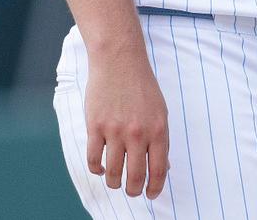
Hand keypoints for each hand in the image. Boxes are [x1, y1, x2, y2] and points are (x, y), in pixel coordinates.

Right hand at [84, 50, 169, 198]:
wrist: (119, 61)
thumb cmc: (142, 86)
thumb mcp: (160, 111)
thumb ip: (161, 139)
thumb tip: (163, 167)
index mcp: (158, 130)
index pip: (159, 170)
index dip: (155, 187)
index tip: (150, 194)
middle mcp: (137, 133)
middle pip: (135, 176)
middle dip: (133, 190)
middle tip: (131, 191)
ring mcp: (115, 130)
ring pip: (112, 172)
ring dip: (114, 182)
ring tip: (114, 181)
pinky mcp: (95, 126)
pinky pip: (93, 159)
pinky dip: (96, 169)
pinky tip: (99, 168)